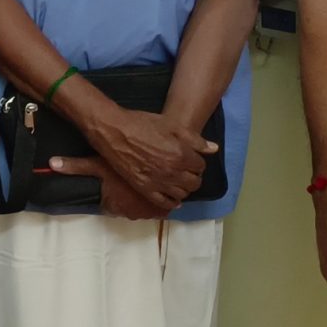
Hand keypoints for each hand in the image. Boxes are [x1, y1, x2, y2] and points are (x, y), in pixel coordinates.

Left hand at [39, 153, 166, 220]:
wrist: (160, 173)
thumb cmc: (124, 170)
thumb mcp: (98, 164)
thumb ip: (75, 166)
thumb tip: (51, 163)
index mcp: (111, 204)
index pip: (105, 203)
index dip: (108, 193)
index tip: (112, 183)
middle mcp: (127, 213)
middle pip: (121, 206)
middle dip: (123, 196)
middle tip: (126, 181)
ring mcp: (145, 214)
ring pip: (137, 207)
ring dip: (138, 199)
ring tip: (138, 184)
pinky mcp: (161, 212)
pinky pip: (154, 208)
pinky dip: (152, 201)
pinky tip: (152, 189)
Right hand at [83, 108, 210, 211]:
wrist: (113, 131)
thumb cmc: (141, 124)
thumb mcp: (170, 125)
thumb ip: (194, 139)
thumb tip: (213, 149)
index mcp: (181, 155)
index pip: (200, 166)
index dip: (197, 161)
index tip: (190, 158)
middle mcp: (173, 172)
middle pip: (194, 183)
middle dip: (193, 176)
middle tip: (186, 170)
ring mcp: (158, 182)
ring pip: (182, 194)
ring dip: (184, 188)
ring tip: (178, 181)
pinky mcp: (144, 188)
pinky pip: (164, 203)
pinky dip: (171, 203)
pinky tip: (173, 199)